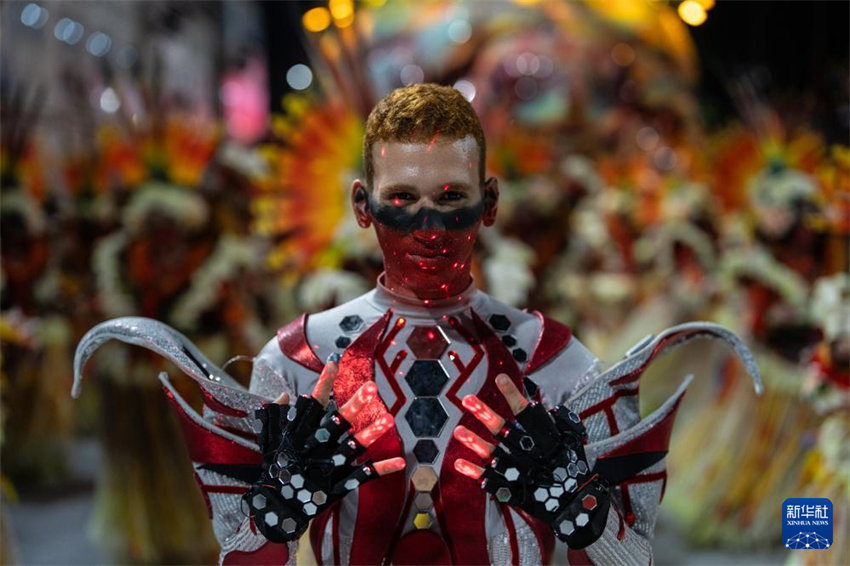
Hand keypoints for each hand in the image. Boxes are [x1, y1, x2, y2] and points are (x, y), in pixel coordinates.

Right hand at [242, 358, 404, 542]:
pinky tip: (401, 462)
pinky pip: (364, 475)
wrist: (275, 509)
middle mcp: (316, 448)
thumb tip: (284, 395)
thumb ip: (276, 417)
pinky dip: (382, 469)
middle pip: (338, 423)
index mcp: (300, 435)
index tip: (334, 363)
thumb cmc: (275, 469)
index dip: (323, 384)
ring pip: (353, 446)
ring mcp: (329, 467)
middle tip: (371, 388)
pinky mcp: (339, 484)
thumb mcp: (270, 440)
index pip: (312, 404)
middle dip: (355, 405)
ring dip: (372, 433)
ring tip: (389, 420)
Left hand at [452, 374, 609, 548]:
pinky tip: (458, 463)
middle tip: (468, 399)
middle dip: (485, 414)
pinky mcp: (510, 487)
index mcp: (545, 440)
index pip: (527, 413)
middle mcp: (528, 454)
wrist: (575, 504)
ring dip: (474, 442)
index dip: (513, 396)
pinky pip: (488, 479)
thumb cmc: (571, 468)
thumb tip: (544, 405)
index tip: (501, 378)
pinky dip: (473, 472)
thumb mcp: (572, 442)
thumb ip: (559, 423)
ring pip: (492, 454)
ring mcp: (517, 471)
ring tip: (458, 431)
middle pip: (504, 430)